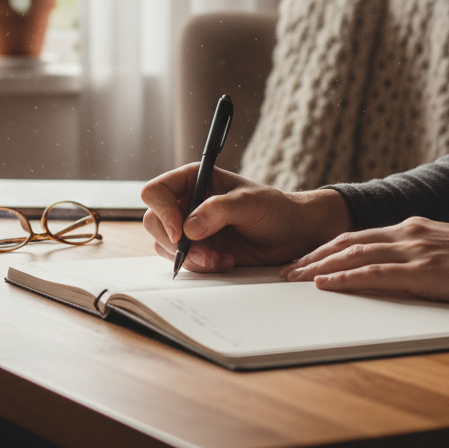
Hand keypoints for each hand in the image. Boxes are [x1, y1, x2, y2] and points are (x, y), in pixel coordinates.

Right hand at [141, 165, 351, 271]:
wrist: (294, 235)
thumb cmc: (275, 209)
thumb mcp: (249, 204)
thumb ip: (218, 211)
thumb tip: (189, 228)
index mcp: (193, 180)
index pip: (156, 192)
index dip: (162, 212)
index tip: (181, 232)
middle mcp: (186, 202)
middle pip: (154, 222)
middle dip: (176, 243)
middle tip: (204, 254)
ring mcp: (191, 228)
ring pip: (165, 246)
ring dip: (191, 258)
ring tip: (221, 258)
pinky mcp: (199, 250)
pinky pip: (183, 262)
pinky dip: (201, 267)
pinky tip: (226, 261)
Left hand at [280, 217, 448, 309]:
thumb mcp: (439, 251)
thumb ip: (412, 255)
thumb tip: (387, 269)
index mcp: (407, 229)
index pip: (355, 237)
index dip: (324, 249)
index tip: (301, 261)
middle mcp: (404, 234)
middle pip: (345, 243)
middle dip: (312, 257)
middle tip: (285, 272)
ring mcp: (412, 251)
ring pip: (354, 255)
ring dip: (319, 267)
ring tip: (294, 278)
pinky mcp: (423, 271)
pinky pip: (376, 274)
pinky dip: (346, 278)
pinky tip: (327, 284)